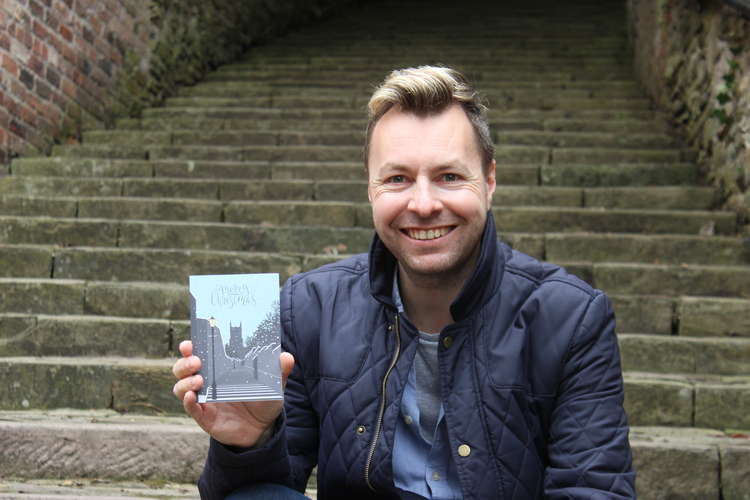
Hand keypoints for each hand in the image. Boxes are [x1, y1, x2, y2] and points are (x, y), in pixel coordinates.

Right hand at [172, 340, 294, 447]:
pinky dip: (188, 402)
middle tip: (197, 361)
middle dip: (184, 363)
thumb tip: (286, 357)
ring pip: (181, 388)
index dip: (189, 347)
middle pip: (182, 369)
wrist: (263, 428)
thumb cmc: (263, 399)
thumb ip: (279, 371)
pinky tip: (193, 396)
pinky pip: (190, 409)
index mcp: (219, 368)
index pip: (198, 353)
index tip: (188, 344)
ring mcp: (204, 400)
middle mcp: (207, 382)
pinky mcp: (205, 417)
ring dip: (185, 382)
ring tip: (199, 380)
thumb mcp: (273, 384)